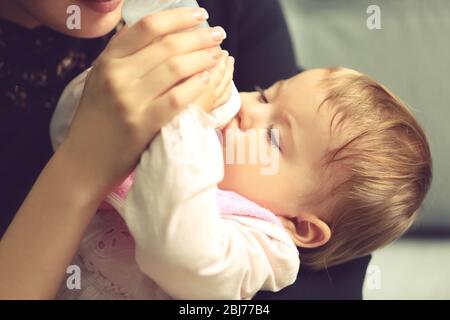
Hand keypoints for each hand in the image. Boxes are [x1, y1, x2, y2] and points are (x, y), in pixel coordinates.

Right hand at [61, 7, 226, 192]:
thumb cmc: (98, 118)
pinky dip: (195, 86)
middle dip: (199, 36)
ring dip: (202, 58)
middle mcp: (117, 76)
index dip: (178, 17)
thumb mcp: (101, 80)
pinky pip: (176, 99)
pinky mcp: (142, 124)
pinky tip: (206, 79)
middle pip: (167, 45)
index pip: (148, 27)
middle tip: (218, 34)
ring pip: (175, 68)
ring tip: (216, 54)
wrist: (85, 159)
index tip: (199, 15)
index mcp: (108, 60)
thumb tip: (154, 31)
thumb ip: (123, 56)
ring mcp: (129, 101)